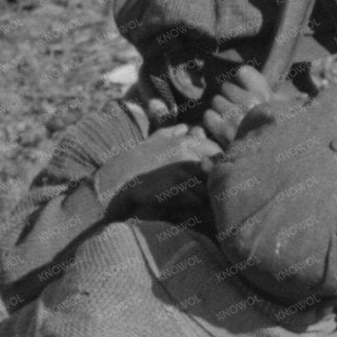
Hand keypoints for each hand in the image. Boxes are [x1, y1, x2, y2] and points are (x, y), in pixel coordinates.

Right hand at [95, 125, 216, 222]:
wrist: (118, 181)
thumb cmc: (136, 161)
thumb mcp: (154, 140)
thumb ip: (173, 132)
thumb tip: (189, 127)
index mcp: (184, 142)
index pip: (216, 150)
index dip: (217, 163)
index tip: (213, 174)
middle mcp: (186, 154)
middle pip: (216, 169)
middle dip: (214, 180)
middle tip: (212, 190)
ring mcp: (181, 172)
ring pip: (208, 186)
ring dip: (207, 195)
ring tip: (204, 203)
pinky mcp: (176, 189)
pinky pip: (197, 200)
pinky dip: (196, 206)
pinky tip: (191, 209)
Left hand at [200, 64, 274, 148]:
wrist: (269, 160)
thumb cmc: (276, 132)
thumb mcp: (279, 106)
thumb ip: (260, 85)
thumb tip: (241, 70)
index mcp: (265, 96)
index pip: (242, 72)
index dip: (242, 79)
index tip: (245, 88)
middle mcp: (250, 104)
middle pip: (226, 87)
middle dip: (230, 96)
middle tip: (238, 108)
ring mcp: (235, 118)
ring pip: (217, 101)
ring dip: (221, 109)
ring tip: (231, 119)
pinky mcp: (224, 132)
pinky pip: (209, 117)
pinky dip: (213, 121)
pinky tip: (222, 128)